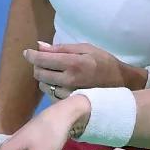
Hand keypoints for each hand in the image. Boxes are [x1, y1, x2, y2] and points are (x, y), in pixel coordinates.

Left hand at [25, 42, 145, 100]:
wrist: (121, 84)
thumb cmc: (103, 62)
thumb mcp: (86, 48)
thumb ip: (61, 48)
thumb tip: (39, 46)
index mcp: (73, 64)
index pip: (43, 60)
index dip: (31, 55)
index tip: (27, 52)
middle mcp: (69, 81)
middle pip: (39, 73)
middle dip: (37, 65)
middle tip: (44, 60)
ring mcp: (69, 95)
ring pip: (44, 86)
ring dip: (44, 77)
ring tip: (54, 72)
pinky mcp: (69, 104)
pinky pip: (51, 95)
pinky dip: (51, 87)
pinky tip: (60, 82)